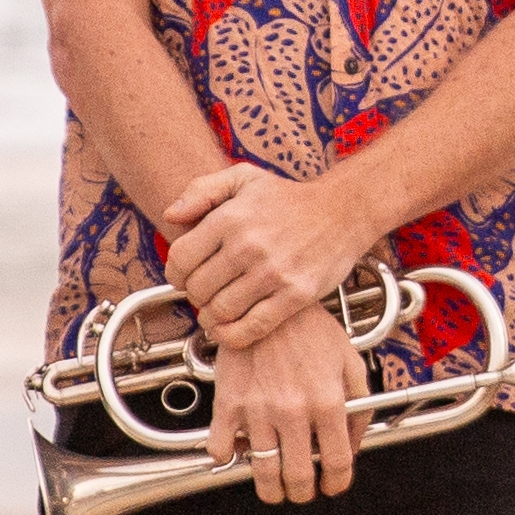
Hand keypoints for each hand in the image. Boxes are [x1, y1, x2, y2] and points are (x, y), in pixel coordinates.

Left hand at [166, 159, 393, 350]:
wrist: (343, 210)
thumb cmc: (288, 197)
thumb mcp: (243, 177)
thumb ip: (201, 190)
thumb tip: (170, 216)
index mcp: (231, 218)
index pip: (181, 259)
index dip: (175, 273)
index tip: (184, 276)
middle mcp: (249, 246)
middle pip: (198, 289)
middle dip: (195, 295)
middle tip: (205, 292)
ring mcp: (273, 273)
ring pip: (221, 311)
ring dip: (211, 317)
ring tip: (216, 310)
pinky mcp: (295, 296)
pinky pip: (252, 328)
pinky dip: (232, 336)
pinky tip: (228, 329)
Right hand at [211, 306, 367, 504]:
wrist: (269, 302)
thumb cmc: (311, 331)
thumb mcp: (350, 363)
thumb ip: (359, 408)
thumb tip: (353, 447)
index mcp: (328, 402)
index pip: (337, 462)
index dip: (337, 483)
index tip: (332, 486)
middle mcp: (294, 411)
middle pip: (298, 477)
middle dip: (303, 493)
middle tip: (302, 490)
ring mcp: (259, 410)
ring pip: (263, 472)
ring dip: (271, 489)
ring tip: (275, 486)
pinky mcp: (229, 403)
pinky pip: (221, 449)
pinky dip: (228, 459)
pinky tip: (239, 452)